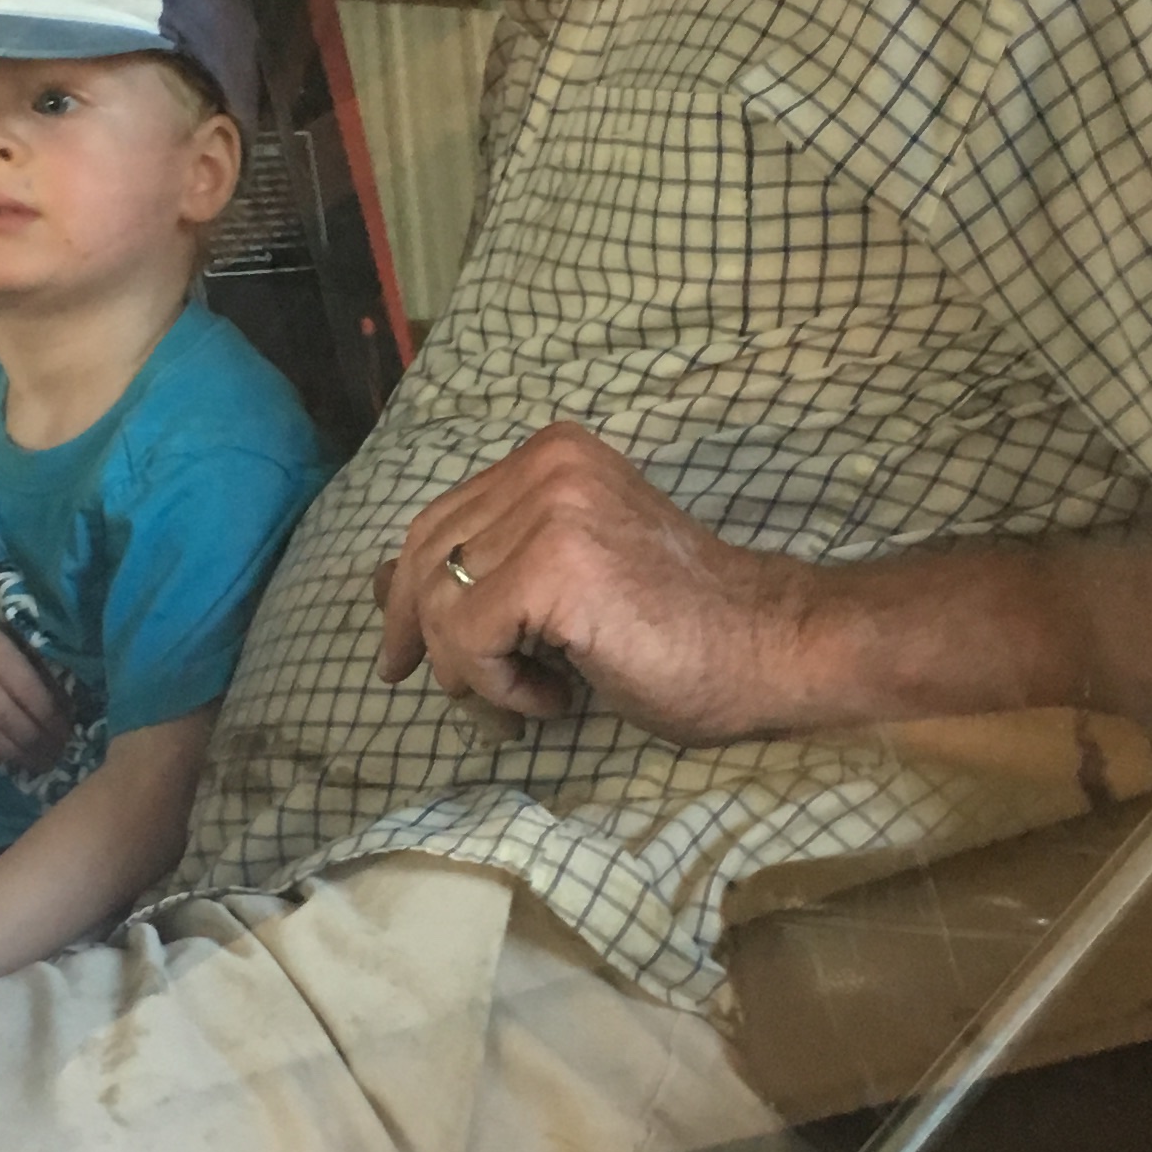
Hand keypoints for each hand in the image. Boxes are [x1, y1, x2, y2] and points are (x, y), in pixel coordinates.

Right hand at [0, 611, 73, 773]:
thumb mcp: (12, 640)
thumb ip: (34, 670)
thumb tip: (65, 708)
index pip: (28, 693)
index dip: (51, 719)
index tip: (67, 734)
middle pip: (7, 720)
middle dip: (37, 743)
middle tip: (56, 756)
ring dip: (16, 755)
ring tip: (37, 763)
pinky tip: (4, 759)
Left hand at [374, 421, 826, 746]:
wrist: (766, 646)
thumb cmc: (677, 627)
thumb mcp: (564, 580)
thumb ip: (489, 565)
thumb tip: (384, 587)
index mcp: (549, 454)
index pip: (437, 522)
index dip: (408, 594)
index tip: (404, 655)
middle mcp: (545, 465)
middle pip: (427, 560)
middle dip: (422, 638)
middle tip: (452, 694)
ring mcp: (551, 509)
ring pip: (442, 607)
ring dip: (477, 672)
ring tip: (534, 693)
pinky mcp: (556, 566)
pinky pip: (470, 640)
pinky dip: (499, 686)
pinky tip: (555, 697)